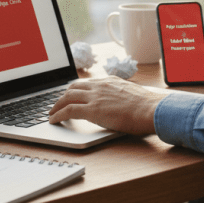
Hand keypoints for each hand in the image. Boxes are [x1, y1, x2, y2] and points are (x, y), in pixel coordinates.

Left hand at [48, 77, 165, 136]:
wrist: (151, 109)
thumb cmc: (148, 107)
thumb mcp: (133, 95)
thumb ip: (121, 96)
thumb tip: (120, 104)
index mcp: (110, 81)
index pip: (87, 82)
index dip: (76, 90)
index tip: (71, 95)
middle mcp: (100, 85)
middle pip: (74, 87)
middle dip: (63, 96)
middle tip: (58, 104)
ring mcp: (95, 96)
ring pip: (67, 97)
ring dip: (57, 105)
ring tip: (51, 113)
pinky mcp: (92, 110)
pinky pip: (68, 110)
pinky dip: (58, 115)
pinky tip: (53, 121)